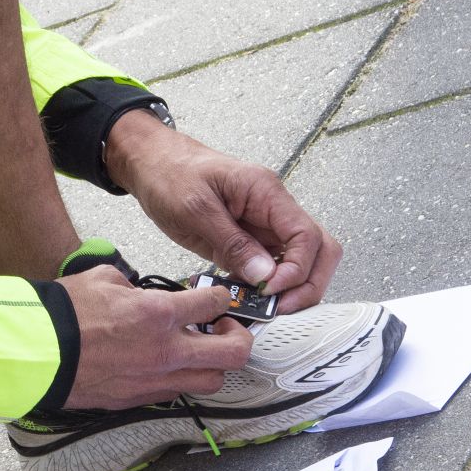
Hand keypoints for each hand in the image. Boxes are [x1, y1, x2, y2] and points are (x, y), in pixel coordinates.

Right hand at [60, 266, 246, 408]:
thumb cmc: (63, 315)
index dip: (221, 296)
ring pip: (213, 381)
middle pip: (234, 352)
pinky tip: (168, 365)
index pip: (215, 303)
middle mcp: (166, 351)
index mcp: (158, 314)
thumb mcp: (103, 278)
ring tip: (201, 351)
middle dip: (240, 336)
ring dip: (214, 364)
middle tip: (226, 327)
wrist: (36, 353)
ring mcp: (155, 379)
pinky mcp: (140, 398)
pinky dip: (182, 378)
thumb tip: (142, 293)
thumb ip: (135, 286)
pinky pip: (178, 392)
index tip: (217, 297)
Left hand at [105, 110, 342, 313]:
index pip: (307, 236)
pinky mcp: (248, 239)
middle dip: (307, 284)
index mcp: (266, 192)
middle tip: (279, 308)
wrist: (152, 162)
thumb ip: (232, 243)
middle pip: (319, 250)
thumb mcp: (195, 209)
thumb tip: (266, 276)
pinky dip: (265, 286)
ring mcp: (263, 225)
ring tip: (261, 306)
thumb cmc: (170, 173)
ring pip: (300, 261)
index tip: (271, 290)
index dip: (297, 270)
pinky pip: (270, 267)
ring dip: (289, 288)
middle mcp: (272, 208)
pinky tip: (246, 296)